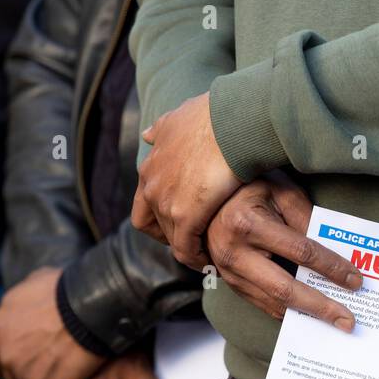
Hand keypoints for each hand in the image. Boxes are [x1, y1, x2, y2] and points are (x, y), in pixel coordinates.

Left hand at [0, 267, 104, 378]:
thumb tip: (11, 309)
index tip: (20, 363)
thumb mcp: (33, 282)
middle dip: (30, 376)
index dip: (2, 365)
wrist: (93, 306)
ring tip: (68, 378)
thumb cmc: (68, 289)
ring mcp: (26, 375)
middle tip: (54, 366)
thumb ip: (17, 303)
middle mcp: (7, 353)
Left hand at [130, 92, 241, 268]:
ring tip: (208, 253)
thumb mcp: (179, 118)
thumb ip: (163, 130)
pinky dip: (196, 258)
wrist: (233, 121)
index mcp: (150, 164)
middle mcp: (151, 184)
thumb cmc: (216, 117)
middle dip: (174, 233)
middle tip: (198, 240)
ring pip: (171, 237)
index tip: (182, 218)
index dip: (161, 214)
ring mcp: (165, 201)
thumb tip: (148, 135)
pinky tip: (212, 261)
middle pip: (155, 223)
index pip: (145, 201)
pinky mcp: (184, 217)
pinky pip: (184, 249)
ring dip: (188, 247)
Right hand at [206, 172, 361, 330]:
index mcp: (248, 223)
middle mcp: (234, 253)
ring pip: (274, 303)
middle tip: (348, 321)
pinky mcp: (231, 284)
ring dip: (307, 316)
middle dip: (321, 307)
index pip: (301, 251)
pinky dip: (290, 313)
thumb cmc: (249, 189)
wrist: (206, 203)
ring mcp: (229, 273)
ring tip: (335, 323)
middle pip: (285, 289)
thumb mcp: (280, 190)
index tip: (356, 281)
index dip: (331, 267)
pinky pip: (264, 304)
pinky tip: (311, 317)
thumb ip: (306, 216)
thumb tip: (332, 250)